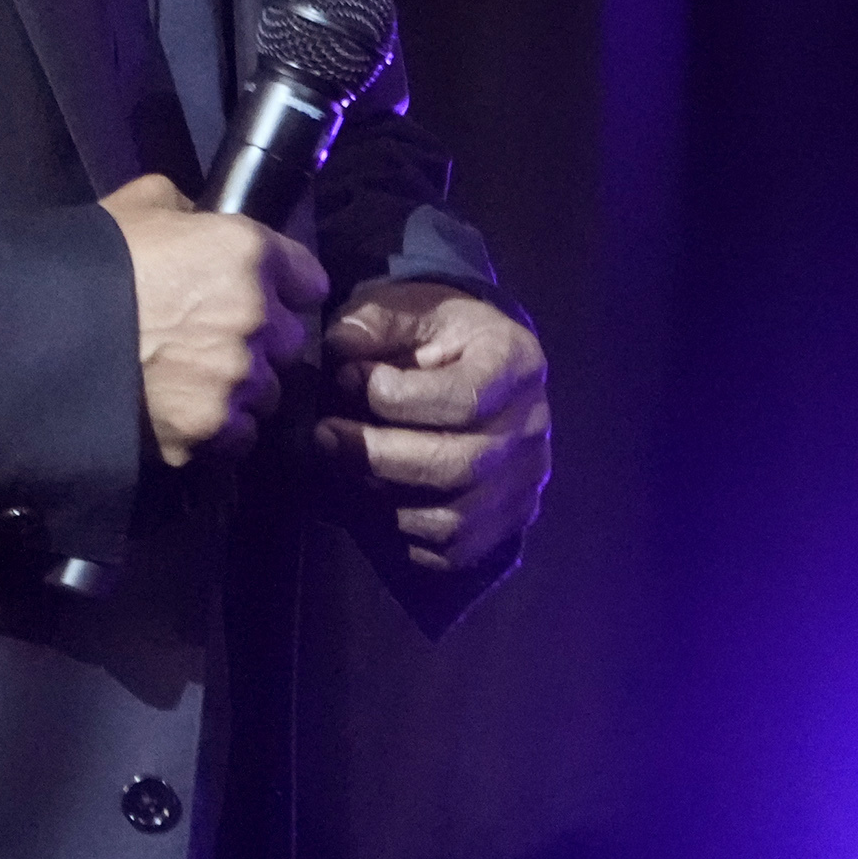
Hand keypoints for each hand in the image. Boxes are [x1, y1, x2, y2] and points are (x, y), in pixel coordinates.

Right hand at [100, 175, 327, 466]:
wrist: (35, 336)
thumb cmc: (87, 260)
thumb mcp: (139, 205)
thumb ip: (189, 212)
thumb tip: (202, 225)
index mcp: (248, 254)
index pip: (308, 278)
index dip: (285, 286)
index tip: (265, 294)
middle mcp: (257, 318)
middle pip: (289, 341)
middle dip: (260, 341)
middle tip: (214, 340)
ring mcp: (236, 381)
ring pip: (267, 393)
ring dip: (241, 388)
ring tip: (194, 382)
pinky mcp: (208, 432)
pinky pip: (237, 436)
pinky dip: (217, 430)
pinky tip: (182, 414)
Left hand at [311, 281, 548, 580]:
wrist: (479, 365)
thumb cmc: (440, 336)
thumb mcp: (413, 308)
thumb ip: (377, 322)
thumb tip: (342, 348)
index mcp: (517, 363)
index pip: (465, 398)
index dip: (397, 398)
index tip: (346, 378)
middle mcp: (532, 426)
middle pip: (459, 465)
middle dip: (379, 456)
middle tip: (326, 435)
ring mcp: (525, 480)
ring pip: (454, 518)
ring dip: (385, 500)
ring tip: (343, 468)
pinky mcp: (509, 518)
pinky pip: (453, 550)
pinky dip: (404, 536)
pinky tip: (372, 499)